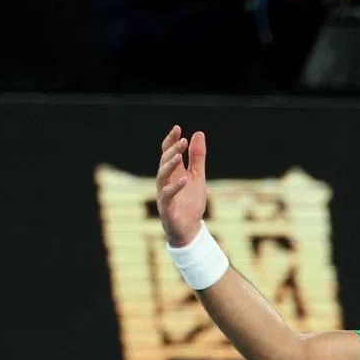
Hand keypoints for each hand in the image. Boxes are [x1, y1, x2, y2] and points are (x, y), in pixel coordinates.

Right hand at [156, 126, 207, 246]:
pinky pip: (167, 195)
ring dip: (169, 165)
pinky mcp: (166, 208)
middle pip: (164, 161)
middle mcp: (165, 182)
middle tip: (182, 140)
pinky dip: (175, 187)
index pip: (167, 152)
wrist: (190, 230)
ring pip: (161, 176)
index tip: (178, 129)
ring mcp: (164, 194)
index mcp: (172, 173)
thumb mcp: (198, 177)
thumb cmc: (191, 204)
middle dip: (172, 150)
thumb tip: (198, 133)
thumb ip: (197, 157)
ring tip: (179, 156)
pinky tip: (184, 179)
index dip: (171, 140)